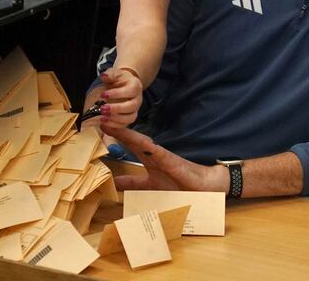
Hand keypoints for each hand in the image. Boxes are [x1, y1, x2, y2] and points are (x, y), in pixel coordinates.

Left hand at [96, 67, 142, 128]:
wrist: (124, 84)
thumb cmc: (119, 79)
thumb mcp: (114, 73)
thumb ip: (109, 75)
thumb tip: (104, 76)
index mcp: (136, 86)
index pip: (130, 91)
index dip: (117, 94)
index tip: (103, 95)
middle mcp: (138, 99)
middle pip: (131, 106)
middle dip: (116, 108)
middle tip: (102, 108)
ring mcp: (135, 110)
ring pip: (130, 118)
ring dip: (116, 119)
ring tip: (102, 117)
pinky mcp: (130, 117)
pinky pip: (125, 124)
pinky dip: (114, 125)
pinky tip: (104, 121)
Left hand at [103, 125, 227, 192]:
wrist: (206, 188)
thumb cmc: (181, 187)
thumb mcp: (151, 187)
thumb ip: (133, 184)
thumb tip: (115, 184)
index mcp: (149, 162)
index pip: (131, 147)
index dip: (117, 138)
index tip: (102, 129)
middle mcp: (154, 157)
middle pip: (133, 141)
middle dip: (118, 132)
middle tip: (102, 121)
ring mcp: (163, 158)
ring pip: (143, 144)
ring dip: (129, 136)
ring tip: (115, 127)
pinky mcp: (173, 162)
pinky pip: (160, 154)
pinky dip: (150, 148)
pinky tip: (140, 141)